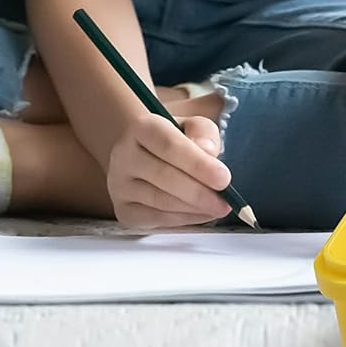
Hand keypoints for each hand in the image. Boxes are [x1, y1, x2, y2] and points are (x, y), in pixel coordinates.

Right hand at [106, 111, 233, 230]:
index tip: (224, 179)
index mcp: (142, 127)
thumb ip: (204, 134)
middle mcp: (124, 155)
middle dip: (199, 192)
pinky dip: (183, 219)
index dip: (198, 164)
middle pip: (164, 176)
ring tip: (218, 208)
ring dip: (193, 208)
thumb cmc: (175, 140)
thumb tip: (208, 153)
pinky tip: (201, 214)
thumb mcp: (193, 126)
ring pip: (160, 201)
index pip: (169, 145)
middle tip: (226, 202)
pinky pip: (155, 219)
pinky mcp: (123, 209)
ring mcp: (119, 185)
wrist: (144, 154)